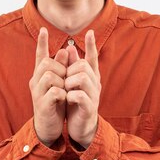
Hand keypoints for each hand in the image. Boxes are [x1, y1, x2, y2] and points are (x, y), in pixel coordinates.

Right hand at [29, 27, 67, 146]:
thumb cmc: (55, 105)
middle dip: (60, 69)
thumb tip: (65, 49)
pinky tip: (64, 99)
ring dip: (62, 81)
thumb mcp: (60, 84)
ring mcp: (37, 93)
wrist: (48, 128)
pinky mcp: (42, 104)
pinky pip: (55, 91)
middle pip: (46, 63)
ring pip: (50, 76)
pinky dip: (63, 93)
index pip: (40, 55)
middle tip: (66, 80)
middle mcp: (35, 82)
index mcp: (40, 76)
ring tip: (65, 91)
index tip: (43, 29)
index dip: (41, 43)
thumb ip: (62, 68)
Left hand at [65, 30, 100, 148]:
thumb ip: (72, 67)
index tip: (90, 31)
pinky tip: (68, 99)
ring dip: (69, 82)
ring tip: (66, 90)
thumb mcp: (73, 84)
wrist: (81, 128)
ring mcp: (93, 95)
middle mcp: (95, 84)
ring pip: (82, 78)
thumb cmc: (76, 104)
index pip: (93, 58)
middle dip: (70, 70)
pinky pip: (80, 95)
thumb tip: (70, 47)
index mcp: (90, 77)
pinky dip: (71, 96)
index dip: (92, 45)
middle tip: (65, 81)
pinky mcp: (89, 108)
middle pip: (83, 65)